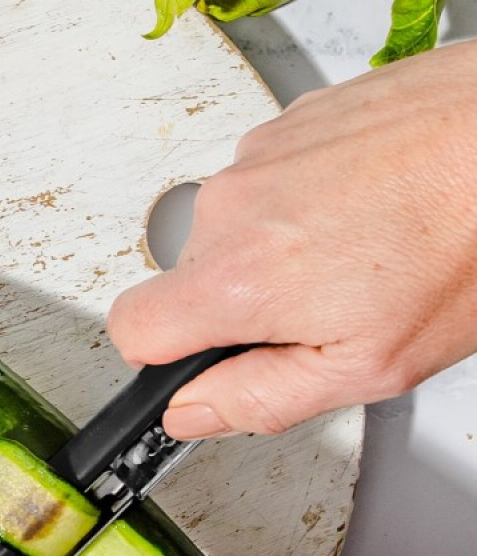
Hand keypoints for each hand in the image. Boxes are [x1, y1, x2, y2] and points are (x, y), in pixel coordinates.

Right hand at [108, 41, 476, 437]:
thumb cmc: (465, 241)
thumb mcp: (367, 364)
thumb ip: (259, 399)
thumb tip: (192, 413)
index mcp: (238, 279)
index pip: (131, 330)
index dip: (161, 360)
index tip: (201, 363)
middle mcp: (230, 207)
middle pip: (187, 282)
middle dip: (238, 307)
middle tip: (319, 311)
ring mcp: (258, 156)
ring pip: (229, 231)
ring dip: (274, 251)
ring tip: (356, 252)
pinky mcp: (288, 122)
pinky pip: (265, 184)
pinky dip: (300, 202)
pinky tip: (362, 209)